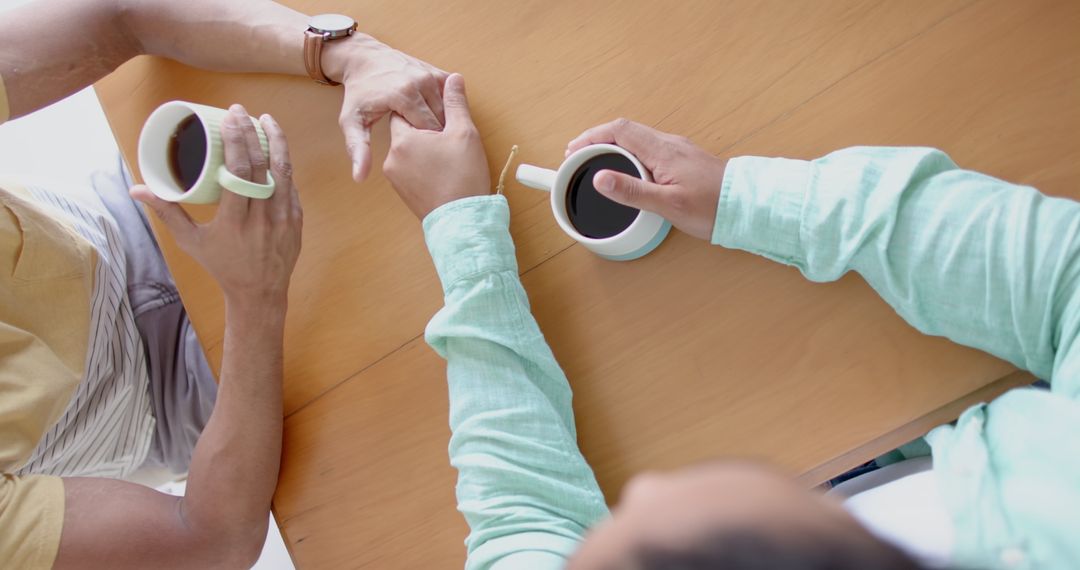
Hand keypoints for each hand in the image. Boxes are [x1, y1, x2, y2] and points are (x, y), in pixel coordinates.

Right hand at [131, 105, 302, 311]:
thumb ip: (166, 212)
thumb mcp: (191, 241)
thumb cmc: (222, 265)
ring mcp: (284, 218)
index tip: (231, 118)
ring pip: (284, 172)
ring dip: (276, 142)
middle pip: (261, 166)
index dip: (237, 140)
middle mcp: (262, 217)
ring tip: (266, 120)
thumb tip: (137, 188)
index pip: (240, 172)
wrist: (259, 293)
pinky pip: (291, 187)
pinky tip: (277, 147)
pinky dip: (284, 165)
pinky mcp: (296, 220)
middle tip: (241, 111)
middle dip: (252, 133)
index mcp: (235, 221)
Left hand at [323, 33, 449, 181]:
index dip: (426, 146)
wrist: (363, 58)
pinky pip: (449, 97)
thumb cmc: (358, 93)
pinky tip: (438, 120)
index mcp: (404, 95)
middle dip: (436, 138)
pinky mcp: (436, 71)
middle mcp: (420, 82)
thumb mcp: (352, 122)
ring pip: (447, 110)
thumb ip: (358, 149)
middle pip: (440, 120)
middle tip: (429, 150)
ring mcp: (430, 75)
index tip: (421, 155)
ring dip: (443, 125)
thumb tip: (359, 177)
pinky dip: (446, 110)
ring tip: (434, 139)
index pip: (428, 130)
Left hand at [382, 74, 490, 219]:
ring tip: (447, 154)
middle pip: (407, 129)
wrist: (461, 222)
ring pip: (408, 150)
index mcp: (403, 138)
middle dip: (425, 128)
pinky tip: (442, 168)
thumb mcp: (464, 133)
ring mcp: (394, 176)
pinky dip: (422, 163)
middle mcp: (392, 156)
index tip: (444, 117)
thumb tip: (454, 78)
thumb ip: (456, 103)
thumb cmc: (462, 176)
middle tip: (448, 136)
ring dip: (424, 147)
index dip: (429, 110)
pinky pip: (409, 167)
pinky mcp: (401, 191)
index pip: (409, 110)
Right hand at [566, 119, 727, 240]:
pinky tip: (628, 170)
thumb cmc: (713, 207)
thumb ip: (632, 190)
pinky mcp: (684, 159)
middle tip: (579, 155)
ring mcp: (678, 150)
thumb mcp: (667, 204)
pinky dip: (630, 153)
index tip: (573, 150)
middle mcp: (669, 144)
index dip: (592, 136)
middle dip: (598, 139)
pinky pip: (649, 148)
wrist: (748, 205)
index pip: (618, 131)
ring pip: (637, 138)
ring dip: (614, 146)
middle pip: (625, 131)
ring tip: (598, 162)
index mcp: (662, 151)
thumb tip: (600, 178)